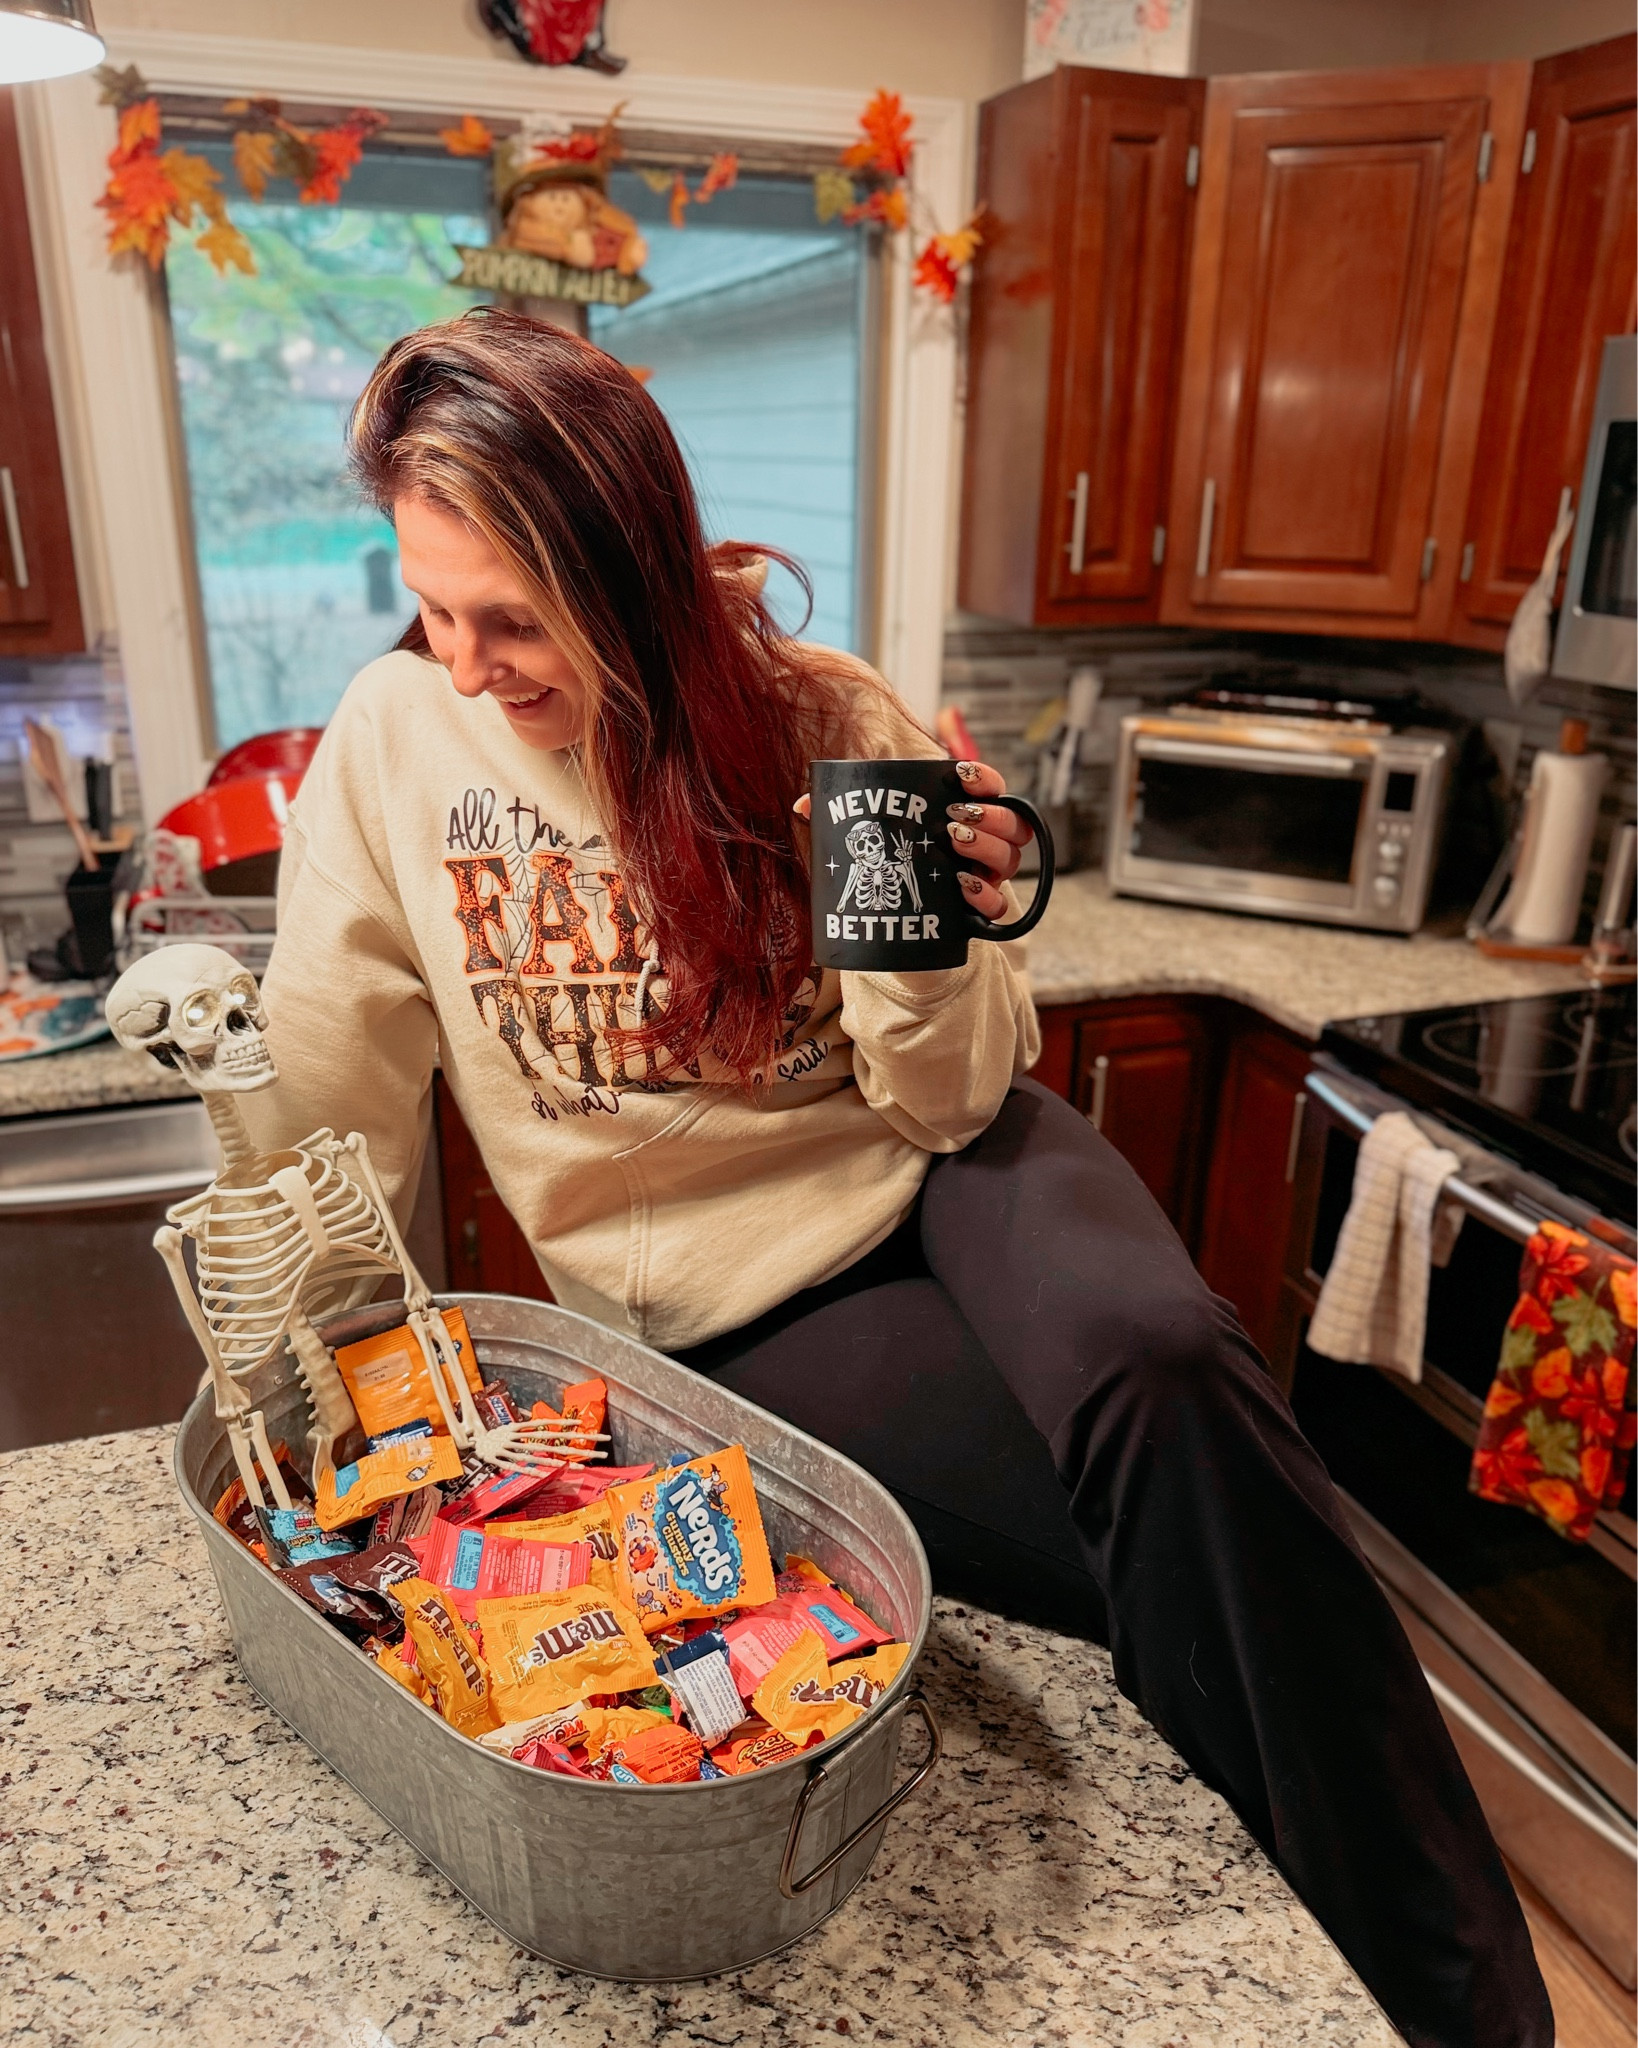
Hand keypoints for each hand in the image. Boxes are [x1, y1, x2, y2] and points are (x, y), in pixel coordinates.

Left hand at [793, 759, 1028, 922]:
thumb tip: (803, 804)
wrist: (886, 924)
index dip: (985, 778)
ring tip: (954, 843)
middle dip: (989, 815)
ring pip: (1011, 858)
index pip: (991, 788)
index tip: (961, 774)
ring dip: (989, 847)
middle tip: (953, 818)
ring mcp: (984, 877)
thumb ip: (835, 819)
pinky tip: (962, 886)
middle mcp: (983, 844)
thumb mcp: (859, 840)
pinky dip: (986, 895)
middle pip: (1012, 824)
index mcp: (960, 816)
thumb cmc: (879, 869)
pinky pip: (999, 905)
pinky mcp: (977, 911)